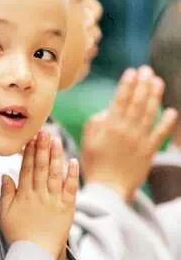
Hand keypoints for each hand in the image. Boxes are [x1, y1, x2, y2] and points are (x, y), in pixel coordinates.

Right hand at [0, 131, 78, 259]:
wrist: (35, 255)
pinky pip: (70, 189)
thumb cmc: (18, 235)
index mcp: (24, 195)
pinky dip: (72, 175)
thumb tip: (6, 175)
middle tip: (43, 131)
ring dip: (56, 155)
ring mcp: (54, 200)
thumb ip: (6, 193)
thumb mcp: (5, 214)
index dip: (29, 152)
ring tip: (56, 140)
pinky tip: (72, 161)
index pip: (27, 168)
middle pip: (41, 167)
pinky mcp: (67, 208)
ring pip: (55, 173)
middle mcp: (40, 194)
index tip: (31, 138)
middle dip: (42, 147)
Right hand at [81, 66, 177, 202]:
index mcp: (110, 127)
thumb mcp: (88, 141)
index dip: (127, 84)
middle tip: (147, 70)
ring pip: (149, 113)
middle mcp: (126, 130)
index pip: (120, 100)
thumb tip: (108, 111)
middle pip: (137, 102)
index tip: (132, 71)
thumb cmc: (94, 164)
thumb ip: (96, 123)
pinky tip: (171, 111)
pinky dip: (166, 122)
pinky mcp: (149, 151)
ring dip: (155, 96)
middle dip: (142, 84)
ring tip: (158, 82)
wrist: (109, 189)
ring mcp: (139, 140)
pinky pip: (160, 134)